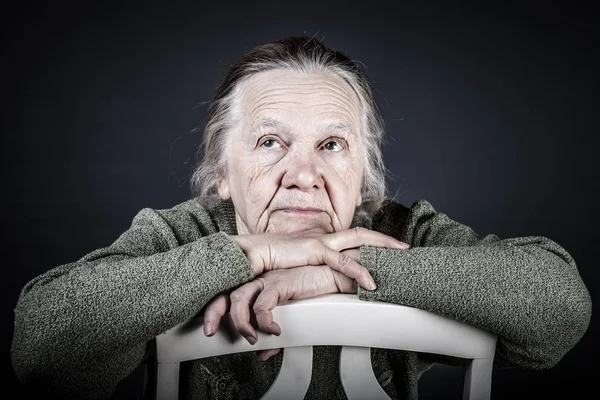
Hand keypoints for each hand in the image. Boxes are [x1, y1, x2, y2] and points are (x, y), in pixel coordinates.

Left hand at [203, 265, 357, 359]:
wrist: (333, 277)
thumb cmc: (313, 292)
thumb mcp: (291, 320)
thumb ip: (274, 337)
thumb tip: (263, 354)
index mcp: (256, 286)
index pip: (227, 295)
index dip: (214, 310)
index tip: (210, 329)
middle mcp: (257, 281)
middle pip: (225, 293)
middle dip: (213, 313)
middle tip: (210, 332)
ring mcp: (267, 279)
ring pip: (239, 298)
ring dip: (240, 322)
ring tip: (251, 337)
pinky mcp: (280, 281)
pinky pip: (263, 303)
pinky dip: (264, 320)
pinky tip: (274, 330)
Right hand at [231, 227, 408, 290]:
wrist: (247, 254)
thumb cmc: (265, 261)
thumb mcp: (292, 267)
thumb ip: (307, 273)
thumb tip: (313, 284)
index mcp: (319, 241)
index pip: (351, 237)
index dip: (372, 241)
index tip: (389, 247)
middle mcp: (323, 238)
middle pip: (362, 234)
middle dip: (386, 240)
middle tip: (406, 248)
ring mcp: (320, 242)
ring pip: (359, 241)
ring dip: (382, 249)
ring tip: (402, 258)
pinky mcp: (313, 250)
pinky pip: (342, 261)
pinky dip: (359, 271)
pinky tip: (371, 283)